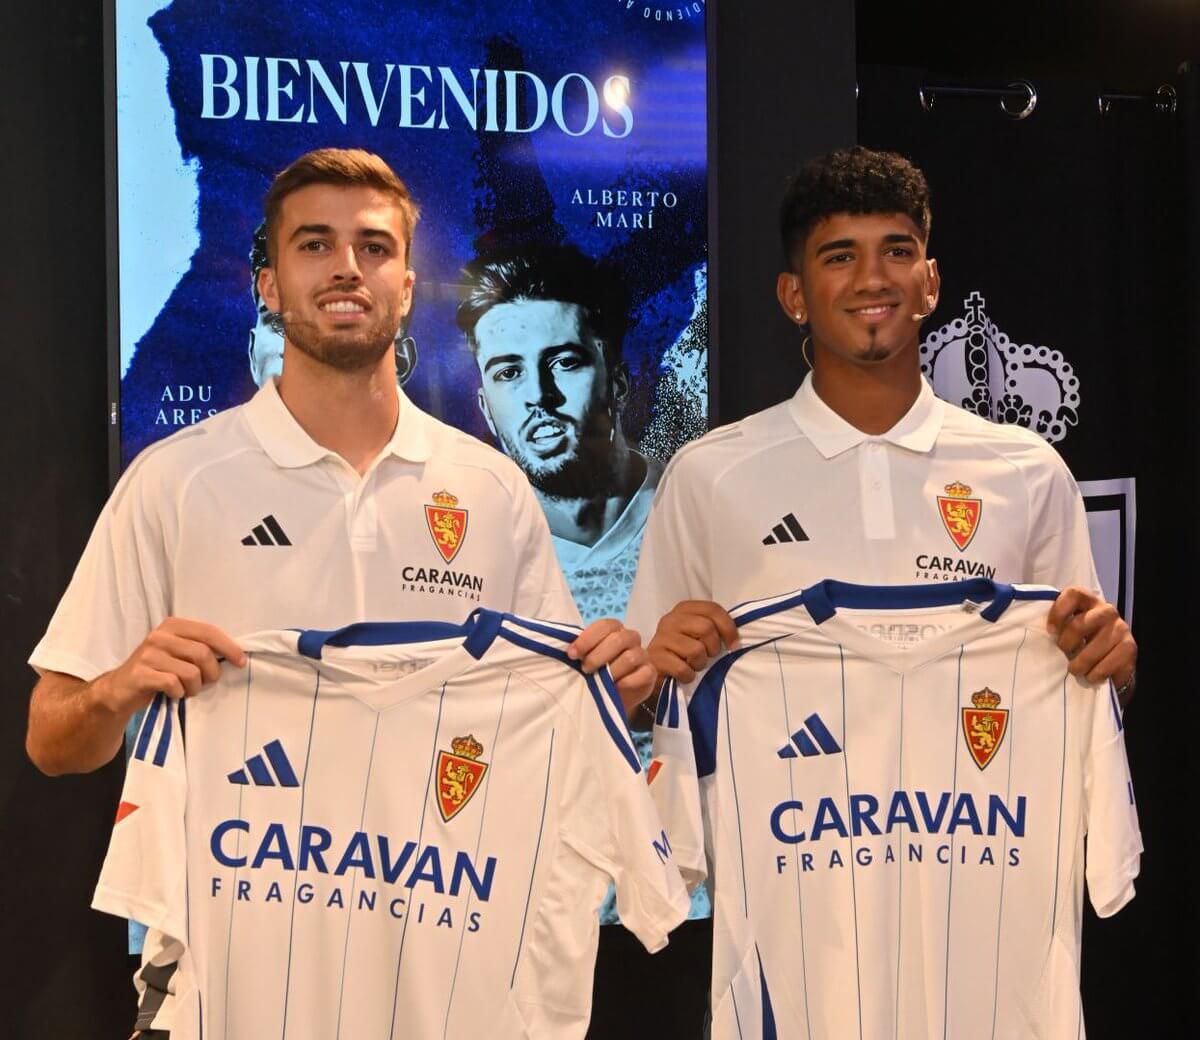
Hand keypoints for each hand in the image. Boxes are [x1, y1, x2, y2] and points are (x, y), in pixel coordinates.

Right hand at [93, 617, 246, 714]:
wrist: (120, 690)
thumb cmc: (158, 670)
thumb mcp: (178, 653)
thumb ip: (200, 647)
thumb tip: (234, 655)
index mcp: (173, 625)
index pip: (209, 631)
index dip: (229, 647)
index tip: (241, 662)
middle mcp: (159, 635)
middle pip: (203, 653)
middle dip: (211, 673)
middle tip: (206, 682)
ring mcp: (148, 654)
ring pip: (191, 672)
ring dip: (195, 687)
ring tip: (187, 690)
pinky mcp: (140, 673)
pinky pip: (173, 684)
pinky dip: (179, 693)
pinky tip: (173, 693)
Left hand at [567, 619, 656, 714]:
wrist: (612, 696)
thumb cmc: (596, 672)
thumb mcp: (584, 659)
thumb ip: (579, 651)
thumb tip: (565, 650)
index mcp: (613, 629)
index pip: (604, 626)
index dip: (587, 639)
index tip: (572, 655)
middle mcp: (630, 638)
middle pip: (618, 639)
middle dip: (598, 655)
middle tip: (585, 669)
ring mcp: (642, 654)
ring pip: (630, 657)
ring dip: (612, 670)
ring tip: (600, 681)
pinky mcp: (650, 672)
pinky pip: (643, 674)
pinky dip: (627, 682)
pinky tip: (616, 688)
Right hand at [646, 600, 739, 683]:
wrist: (652, 670)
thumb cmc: (681, 652)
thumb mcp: (697, 634)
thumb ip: (713, 628)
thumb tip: (735, 640)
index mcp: (683, 609)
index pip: (712, 609)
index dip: (728, 627)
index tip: (733, 645)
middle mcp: (670, 619)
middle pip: (706, 628)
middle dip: (713, 647)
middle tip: (708, 656)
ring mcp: (661, 637)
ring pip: (696, 650)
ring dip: (700, 664)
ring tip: (693, 665)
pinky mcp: (655, 657)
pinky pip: (683, 669)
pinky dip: (688, 676)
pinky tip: (684, 675)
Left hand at [1046, 587, 1135, 690]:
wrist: (1109, 661)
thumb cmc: (1079, 641)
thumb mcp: (1065, 628)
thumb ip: (1054, 624)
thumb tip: (1024, 625)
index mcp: (1087, 600)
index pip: (1073, 594)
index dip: (1059, 611)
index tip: (1050, 631)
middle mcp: (1106, 610)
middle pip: (1080, 624)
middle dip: (1067, 643)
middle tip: (1064, 653)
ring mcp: (1120, 628)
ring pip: (1095, 645)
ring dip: (1081, 662)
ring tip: (1075, 670)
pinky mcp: (1130, 647)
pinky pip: (1110, 661)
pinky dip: (1097, 672)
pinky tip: (1091, 676)